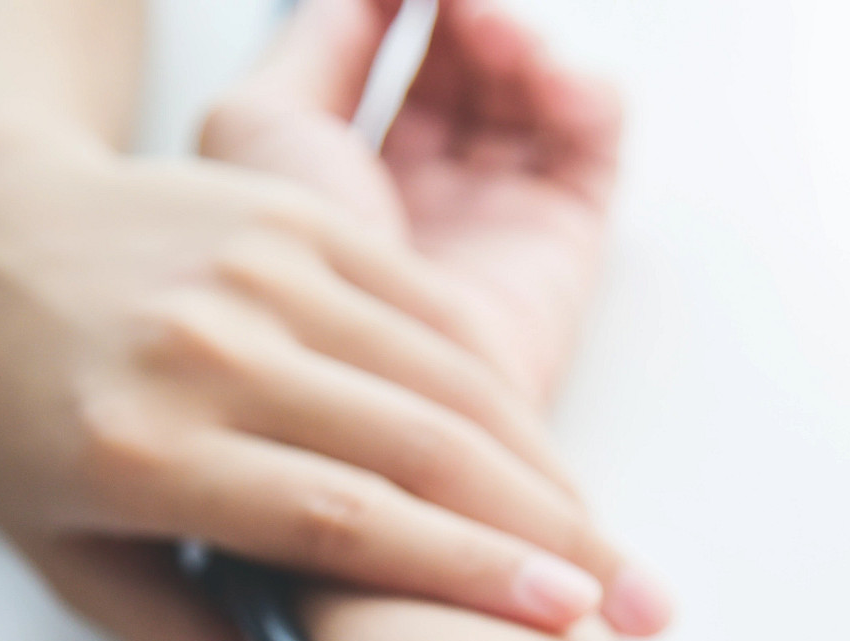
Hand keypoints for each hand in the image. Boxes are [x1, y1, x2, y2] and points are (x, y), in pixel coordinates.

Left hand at [0, 2, 657, 640]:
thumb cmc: (7, 408)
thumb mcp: (64, 551)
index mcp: (143, 443)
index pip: (338, 514)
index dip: (465, 570)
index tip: (563, 621)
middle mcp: (210, 343)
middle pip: (420, 445)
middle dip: (553, 536)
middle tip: (638, 610)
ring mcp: (263, 265)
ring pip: (447, 373)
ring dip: (548, 468)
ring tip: (617, 553)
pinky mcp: (299, 216)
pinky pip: (430, 303)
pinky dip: (503, 383)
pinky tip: (549, 458)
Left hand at [200, 0, 624, 409]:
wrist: (333, 393)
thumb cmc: (267, 276)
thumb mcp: (259, 127)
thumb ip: (318, 42)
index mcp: (344, 181)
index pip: (394, 64)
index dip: (403, 8)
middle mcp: (422, 204)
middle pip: (466, 73)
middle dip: (464, 18)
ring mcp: (492, 223)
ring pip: (528, 95)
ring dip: (513, 41)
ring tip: (483, 29)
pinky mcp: (559, 246)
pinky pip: (589, 142)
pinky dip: (578, 88)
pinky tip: (538, 76)